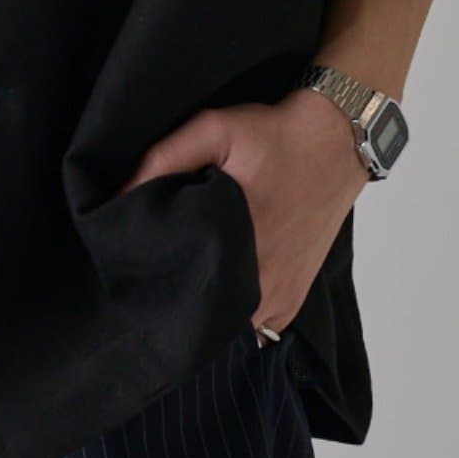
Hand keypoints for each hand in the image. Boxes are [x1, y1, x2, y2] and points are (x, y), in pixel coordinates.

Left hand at [123, 88, 367, 335]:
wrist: (338, 141)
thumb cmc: (275, 136)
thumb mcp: (215, 129)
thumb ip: (165, 158)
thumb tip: (120, 196)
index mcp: (234, 243)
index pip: (179, 290)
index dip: (152, 284)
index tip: (135, 272)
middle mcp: (261, 280)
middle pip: (202, 316)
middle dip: (176, 301)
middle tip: (156, 279)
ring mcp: (281, 295)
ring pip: (230, 327)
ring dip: (207, 312)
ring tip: (187, 284)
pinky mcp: (294, 297)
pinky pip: (258, 328)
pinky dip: (238, 318)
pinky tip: (219, 292)